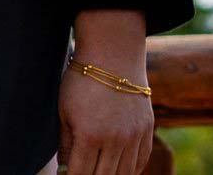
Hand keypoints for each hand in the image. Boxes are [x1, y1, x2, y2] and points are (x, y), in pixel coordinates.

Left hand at [59, 10, 154, 174]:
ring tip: (99, 171)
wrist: (114, 51)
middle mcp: (116, 138)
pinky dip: (130, 170)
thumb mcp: (65, 114)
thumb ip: (66, 147)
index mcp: (90, 136)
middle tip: (83, 172)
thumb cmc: (82, 81)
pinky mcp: (147, 126)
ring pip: (124, 173)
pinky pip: (141, 159)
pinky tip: (118, 168)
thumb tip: (66, 173)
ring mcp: (135, 133)